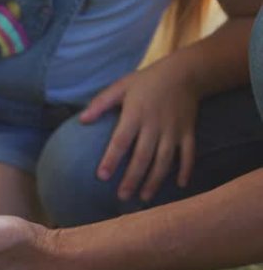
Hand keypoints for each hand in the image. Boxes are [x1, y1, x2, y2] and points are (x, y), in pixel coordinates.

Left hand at [79, 60, 199, 201]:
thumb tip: (81, 120)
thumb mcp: (121, 86)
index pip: (121, 141)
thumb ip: (101, 103)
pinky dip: (186, 169)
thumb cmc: (147, 81)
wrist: (185, 72)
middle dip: (132, 178)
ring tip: (144, 198)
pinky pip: (189, 153)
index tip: (102, 176)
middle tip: (122, 197)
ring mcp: (174, 130)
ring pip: (165, 160)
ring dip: (155, 180)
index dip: (111, 159)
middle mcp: (155, 124)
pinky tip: (180, 185)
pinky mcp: (188, 132)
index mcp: (135, 114)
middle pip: (143, 156)